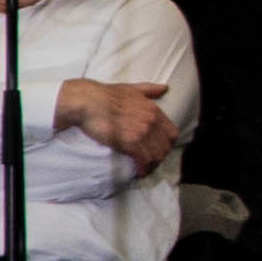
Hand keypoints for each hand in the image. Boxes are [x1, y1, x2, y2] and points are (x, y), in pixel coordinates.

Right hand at [55, 78, 182, 168]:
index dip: (166, 144)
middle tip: (150, 162)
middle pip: (165, 147)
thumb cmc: (107, 94)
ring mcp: (141, 132)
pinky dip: (142, 168)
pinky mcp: (128, 142)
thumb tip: (164, 88)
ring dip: (151, 165)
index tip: (158, 148)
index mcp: (154, 110)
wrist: (89, 101)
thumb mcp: (132, 88)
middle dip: (159, 157)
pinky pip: (142, 160)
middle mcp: (151, 122)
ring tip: (144, 169)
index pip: (172, 133)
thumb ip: (150, 90)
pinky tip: (138, 172)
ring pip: (156, 156)